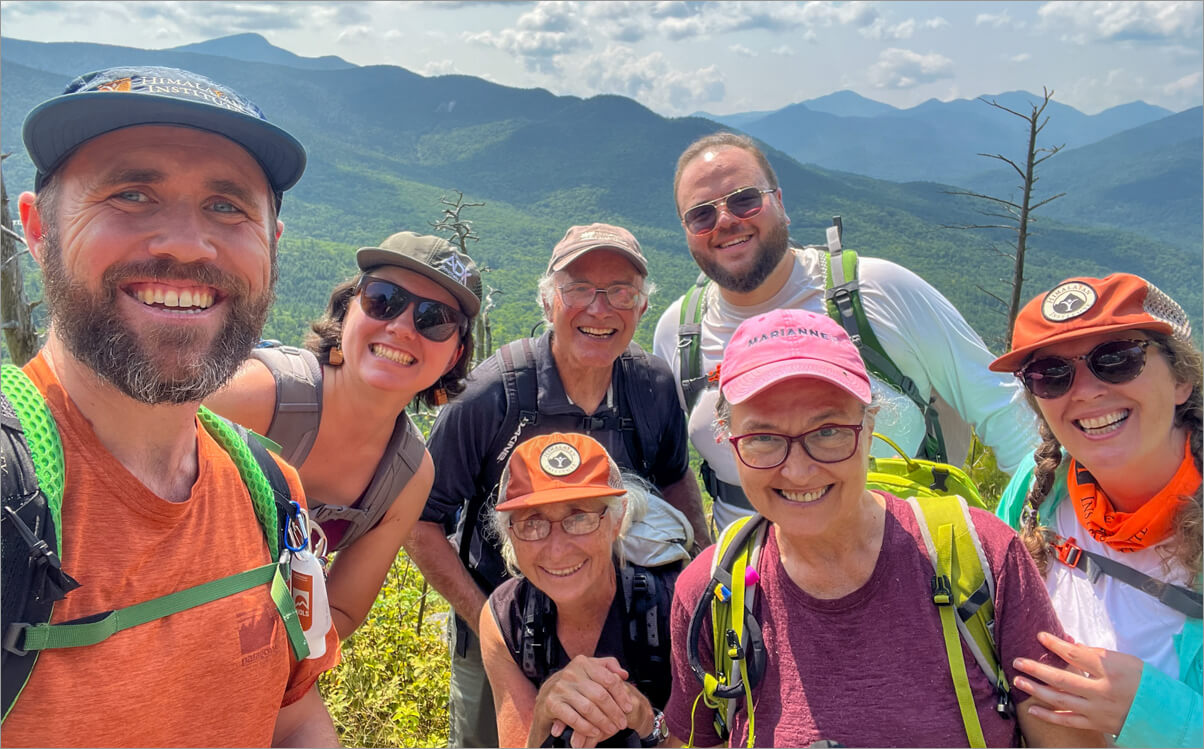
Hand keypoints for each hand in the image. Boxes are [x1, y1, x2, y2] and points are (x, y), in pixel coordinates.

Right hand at [535, 656, 632, 747]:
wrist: (547, 694)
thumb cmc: (573, 683)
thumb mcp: (590, 669)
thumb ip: (608, 667)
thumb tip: (623, 674)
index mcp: (583, 663)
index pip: (608, 679)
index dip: (621, 695)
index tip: (628, 707)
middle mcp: (571, 673)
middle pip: (600, 695)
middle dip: (614, 712)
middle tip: (622, 723)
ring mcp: (560, 688)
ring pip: (588, 708)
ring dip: (602, 722)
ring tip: (611, 729)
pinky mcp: (552, 703)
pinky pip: (573, 718)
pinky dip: (586, 727)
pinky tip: (594, 732)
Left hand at [1012, 631, 1142, 735]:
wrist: (1161, 712)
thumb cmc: (1142, 681)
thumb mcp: (1124, 660)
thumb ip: (1095, 654)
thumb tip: (1070, 645)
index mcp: (1109, 671)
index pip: (1076, 655)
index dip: (1056, 644)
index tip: (1040, 636)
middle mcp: (1101, 691)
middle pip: (1062, 678)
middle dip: (1037, 669)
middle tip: (1018, 661)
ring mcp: (1096, 709)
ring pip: (1060, 699)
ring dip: (1037, 690)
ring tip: (1019, 680)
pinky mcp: (1095, 723)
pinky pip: (1067, 720)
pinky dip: (1049, 715)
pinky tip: (1033, 708)